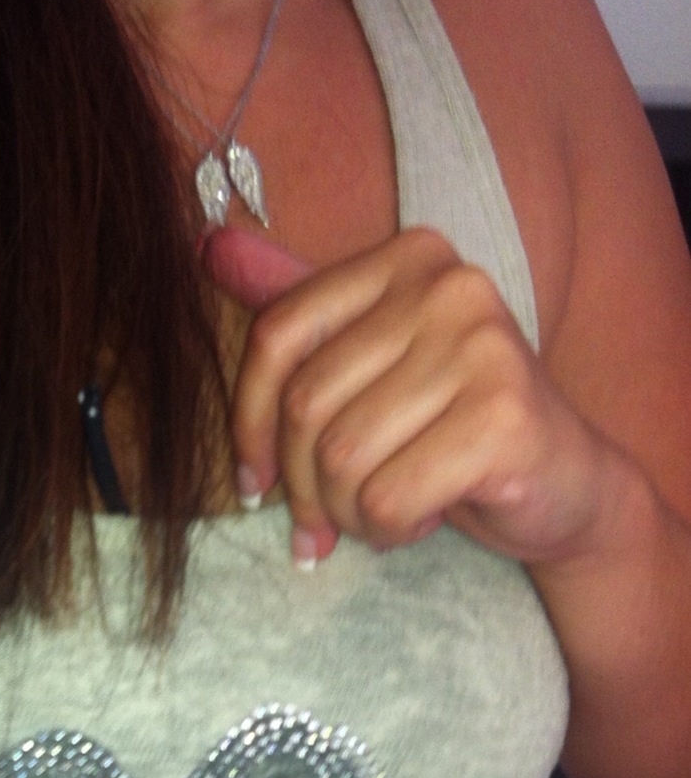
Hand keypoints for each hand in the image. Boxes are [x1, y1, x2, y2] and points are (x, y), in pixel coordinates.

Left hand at [203, 224, 611, 574]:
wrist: (567, 486)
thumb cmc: (455, 428)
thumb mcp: (375, 360)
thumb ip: (301, 305)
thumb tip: (209, 247)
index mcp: (409, 258)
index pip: (278, 335)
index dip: (247, 424)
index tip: (255, 485)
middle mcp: (449, 287)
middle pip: (306, 406)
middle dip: (303, 487)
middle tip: (328, 521)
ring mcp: (483, 347)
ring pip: (342, 460)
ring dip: (348, 514)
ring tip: (382, 515)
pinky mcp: (504, 419)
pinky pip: (387, 498)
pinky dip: (389, 531)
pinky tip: (422, 521)